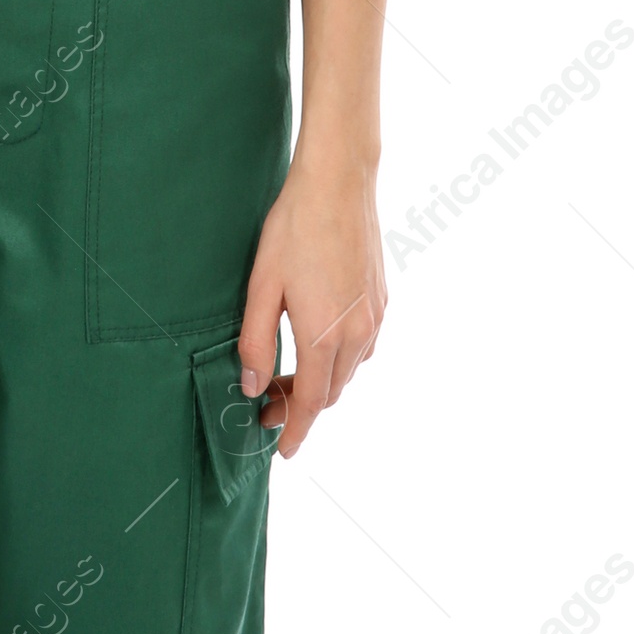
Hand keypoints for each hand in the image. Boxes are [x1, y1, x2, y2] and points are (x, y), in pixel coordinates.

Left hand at [237, 156, 385, 458]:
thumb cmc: (294, 228)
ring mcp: (374, 317)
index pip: (310, 404)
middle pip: (330, 393)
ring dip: (321, 384)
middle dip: (300, 407)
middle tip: (265, 404)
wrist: (339, 183)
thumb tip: (251, 386)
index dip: (294, 431)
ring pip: (348, 372)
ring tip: (286, 376)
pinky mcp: (381, 300)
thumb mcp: (261, 285)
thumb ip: (255, 341)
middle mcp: (357, 334)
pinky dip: (339, 361)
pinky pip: (362, 348)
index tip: (281, 451)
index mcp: (324, 335)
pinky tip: (318, 344)